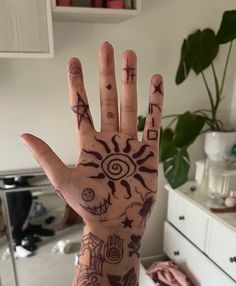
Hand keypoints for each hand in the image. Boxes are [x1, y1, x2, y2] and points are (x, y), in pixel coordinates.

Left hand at [21, 43, 163, 232]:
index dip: (77, 85)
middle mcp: (109, 140)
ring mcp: (129, 145)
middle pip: (107, 100)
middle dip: (106, 74)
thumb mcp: (63, 179)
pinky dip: (156, 103)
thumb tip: (24, 135)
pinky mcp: (148, 153)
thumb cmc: (89, 205)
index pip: (81, 108)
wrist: (116, 222)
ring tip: (130, 57)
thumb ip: (46, 155)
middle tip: (107, 48)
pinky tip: (156, 83)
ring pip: (130, 106)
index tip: (74, 63)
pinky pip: (153, 123)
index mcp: (88, 144)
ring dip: (130, 81)